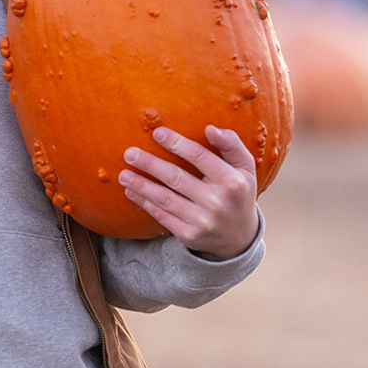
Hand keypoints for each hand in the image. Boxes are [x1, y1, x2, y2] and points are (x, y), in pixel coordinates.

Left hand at [119, 126, 258, 261]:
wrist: (239, 238)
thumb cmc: (238, 193)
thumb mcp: (245, 168)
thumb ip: (231, 144)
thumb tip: (210, 128)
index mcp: (232, 181)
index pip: (199, 157)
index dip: (176, 143)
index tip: (156, 133)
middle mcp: (217, 202)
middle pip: (176, 178)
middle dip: (149, 164)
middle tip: (129, 154)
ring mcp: (202, 221)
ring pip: (164, 199)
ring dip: (141, 185)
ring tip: (123, 175)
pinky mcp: (189, 236)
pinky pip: (162, 216)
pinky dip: (144, 203)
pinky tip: (131, 192)